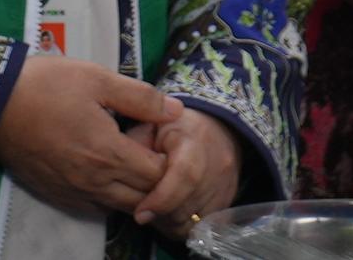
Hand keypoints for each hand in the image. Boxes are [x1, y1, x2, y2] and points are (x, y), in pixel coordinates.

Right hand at [0, 54, 183, 216]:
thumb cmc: (47, 86)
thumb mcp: (97, 79)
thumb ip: (140, 97)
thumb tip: (175, 110)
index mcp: (109, 153)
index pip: (159, 173)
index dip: (168, 157)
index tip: (161, 137)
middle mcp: (96, 182)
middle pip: (145, 197)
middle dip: (156, 178)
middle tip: (149, 150)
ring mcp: (76, 193)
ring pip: (122, 207)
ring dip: (135, 191)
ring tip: (130, 161)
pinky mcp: (60, 196)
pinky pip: (97, 209)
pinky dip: (111, 197)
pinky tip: (106, 172)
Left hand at [130, 103, 241, 230]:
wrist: (215, 130)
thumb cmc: (174, 127)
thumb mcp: (150, 125)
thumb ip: (135, 147)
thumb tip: (123, 176)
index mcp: (194, 140)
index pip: (184, 176)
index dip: (161, 200)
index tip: (140, 213)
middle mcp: (217, 164)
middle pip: (187, 206)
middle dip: (160, 215)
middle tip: (142, 210)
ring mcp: (226, 185)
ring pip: (195, 222)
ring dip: (170, 222)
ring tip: (155, 210)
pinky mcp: (228, 202)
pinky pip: (203, 227)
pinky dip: (184, 225)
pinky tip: (170, 213)